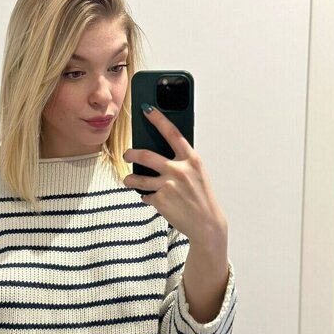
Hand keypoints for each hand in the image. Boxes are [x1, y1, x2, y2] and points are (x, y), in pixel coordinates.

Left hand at [122, 104, 227, 250]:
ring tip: (128, 180)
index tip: (146, 109)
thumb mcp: (198, 174)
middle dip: (132, 154)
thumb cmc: (202, 197)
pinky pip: (146, 196)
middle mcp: (179, 170)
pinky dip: (147, 197)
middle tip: (127, 155)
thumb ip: (182, 162)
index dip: (158, 119)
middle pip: (146, 155)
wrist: (206, 223)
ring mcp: (168, 185)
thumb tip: (160, 152)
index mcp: (191, 159)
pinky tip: (153, 199)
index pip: (172, 133)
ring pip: (138, 179)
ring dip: (130, 179)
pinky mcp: (160, 200)